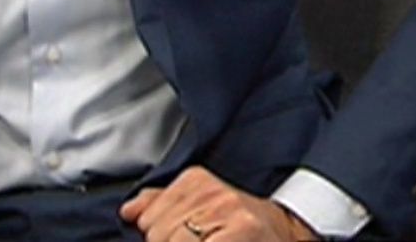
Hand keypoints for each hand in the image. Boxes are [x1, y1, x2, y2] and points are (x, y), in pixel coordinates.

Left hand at [120, 166, 319, 241]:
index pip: (147, 218)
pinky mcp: (240, 229)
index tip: (184, 236)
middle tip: (199, 240)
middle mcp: (212, 191)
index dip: (157, 237)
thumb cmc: (240, 227)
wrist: (286, 233)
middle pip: (158, 234)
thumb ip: (161, 204)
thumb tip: (129, 211)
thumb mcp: (199, 206)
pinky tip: (216, 241)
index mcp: (197, 179)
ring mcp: (228, 211)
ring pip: (172, 241)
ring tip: (209, 240)